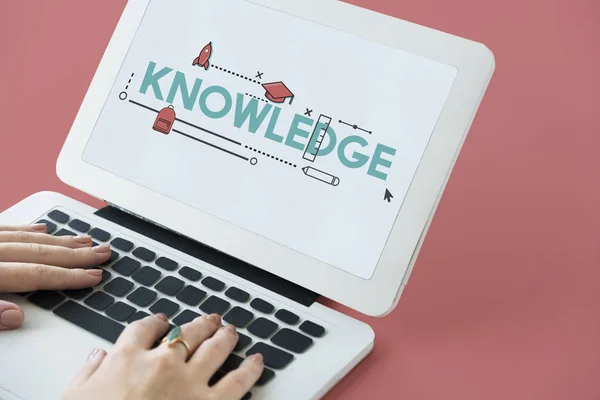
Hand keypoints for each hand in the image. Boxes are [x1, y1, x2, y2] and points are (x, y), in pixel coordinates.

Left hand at [0, 224, 110, 329]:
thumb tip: (16, 316)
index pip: (37, 275)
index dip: (68, 276)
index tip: (93, 276)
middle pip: (40, 253)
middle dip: (76, 255)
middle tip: (101, 253)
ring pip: (28, 238)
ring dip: (59, 241)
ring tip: (84, 241)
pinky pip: (7, 229)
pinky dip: (28, 230)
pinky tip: (43, 229)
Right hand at [63, 313, 263, 399]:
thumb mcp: (74, 398)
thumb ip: (87, 373)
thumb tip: (97, 357)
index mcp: (128, 358)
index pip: (144, 329)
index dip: (156, 322)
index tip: (162, 321)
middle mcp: (162, 363)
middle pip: (186, 333)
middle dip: (200, 324)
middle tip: (209, 320)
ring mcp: (189, 382)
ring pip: (214, 348)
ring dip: (225, 336)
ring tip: (231, 330)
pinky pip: (237, 382)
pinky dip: (250, 369)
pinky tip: (257, 361)